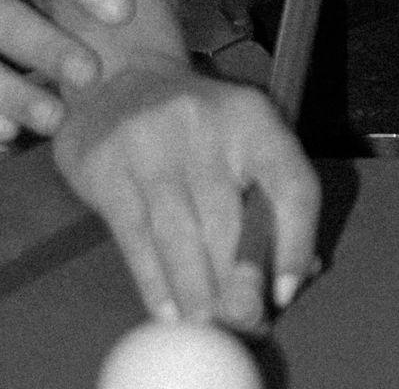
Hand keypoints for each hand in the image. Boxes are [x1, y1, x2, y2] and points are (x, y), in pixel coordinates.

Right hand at [53, 61, 319, 328]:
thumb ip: (270, 204)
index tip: (283, 292)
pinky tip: (167, 309)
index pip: (291, 184)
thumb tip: (283, 284)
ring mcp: (146, 139)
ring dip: (196, 294)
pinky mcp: (104, 163)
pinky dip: (155, 283)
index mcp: (251, 116)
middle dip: (237, 288)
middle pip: (229, 223)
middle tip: (239, 322)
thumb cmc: (195, 127)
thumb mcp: (241, 142)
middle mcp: (201, 120)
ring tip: (204, 322)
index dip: (295, 245)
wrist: (117, 74)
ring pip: (180, 238)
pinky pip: (135, 237)